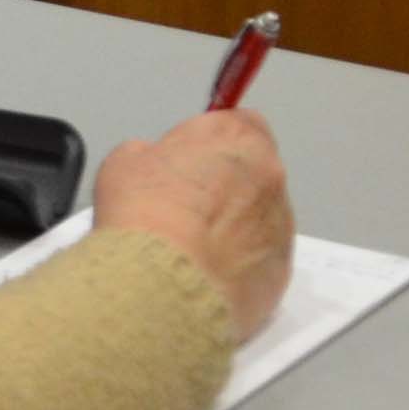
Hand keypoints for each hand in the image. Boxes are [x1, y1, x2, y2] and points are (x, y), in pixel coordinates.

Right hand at [94, 110, 293, 338]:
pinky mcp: (280, 275)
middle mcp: (271, 181)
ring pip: (260, 219)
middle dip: (226, 186)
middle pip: (254, 174)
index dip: (213, 142)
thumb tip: (161, 168)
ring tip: (192, 247)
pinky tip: (203, 273)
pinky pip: (261, 261)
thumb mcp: (128, 159)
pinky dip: (239, 265)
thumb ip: (157, 153)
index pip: (241, 123)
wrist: (161, 286)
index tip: (191, 158)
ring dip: (235, 227)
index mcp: (239, 140)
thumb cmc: (145, 216)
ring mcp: (280, 230)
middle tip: (186, 205)